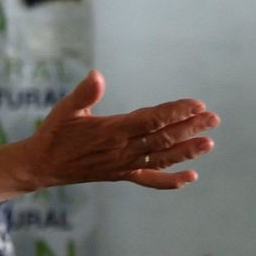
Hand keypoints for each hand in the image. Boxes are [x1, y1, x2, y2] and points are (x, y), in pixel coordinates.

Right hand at [22, 71, 218, 190]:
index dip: (175, 113)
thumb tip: (96, 74)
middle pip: (163, 138)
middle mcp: (122, 150)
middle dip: (190, 128)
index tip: (196, 105)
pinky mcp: (121, 174)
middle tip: (213, 119)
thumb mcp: (65, 109)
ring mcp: (123, 164)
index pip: (151, 120)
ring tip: (208, 143)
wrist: (42, 166)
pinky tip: (190, 177)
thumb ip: (84, 93)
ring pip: (162, 158)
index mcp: (111, 131)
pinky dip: (170, 181)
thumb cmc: (54, 133)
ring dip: (186, 151)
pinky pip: (149, 179)